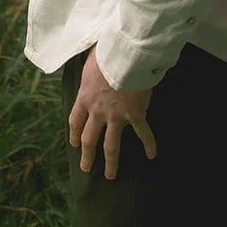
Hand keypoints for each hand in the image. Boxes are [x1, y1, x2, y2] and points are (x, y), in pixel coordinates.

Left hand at [67, 46, 156, 180]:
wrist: (126, 55)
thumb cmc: (107, 50)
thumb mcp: (90, 56)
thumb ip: (89, 64)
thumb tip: (88, 55)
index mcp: (85, 96)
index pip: (75, 119)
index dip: (74, 132)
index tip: (74, 143)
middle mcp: (98, 111)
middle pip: (89, 138)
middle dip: (87, 155)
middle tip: (86, 168)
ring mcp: (116, 116)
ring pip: (111, 145)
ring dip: (111, 162)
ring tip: (111, 175)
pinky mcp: (135, 115)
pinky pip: (142, 133)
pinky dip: (148, 144)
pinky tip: (152, 155)